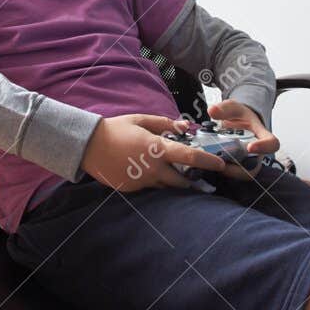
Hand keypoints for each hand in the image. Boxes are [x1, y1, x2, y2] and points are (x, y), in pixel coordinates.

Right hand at [80, 114, 225, 191]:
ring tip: (168, 170)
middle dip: (190, 179)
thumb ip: (166, 124)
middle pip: (182, 181)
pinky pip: (151, 187)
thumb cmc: (116, 129)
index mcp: (157, 149)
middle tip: (195, 174)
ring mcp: (143, 181)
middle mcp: (153, 168)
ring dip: (171, 180)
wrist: (88, 146)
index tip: (220, 164)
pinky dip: (154, 180)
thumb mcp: (142, 120)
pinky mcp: (133, 189)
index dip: (208, 161)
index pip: (190, 157)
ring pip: (166, 186)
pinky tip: (145, 171)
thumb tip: (186, 127)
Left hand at [207, 99, 280, 178]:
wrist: (235, 123)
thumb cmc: (239, 116)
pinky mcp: (238, 168)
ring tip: (213, 165)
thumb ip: (224, 108)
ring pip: (243, 174)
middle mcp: (258, 152)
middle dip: (238, 167)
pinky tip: (210, 166)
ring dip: (229, 172)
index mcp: (262, 135)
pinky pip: (233, 175)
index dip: (264, 147)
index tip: (250, 147)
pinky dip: (222, 173)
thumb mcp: (232, 108)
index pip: (272, 144)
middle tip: (221, 162)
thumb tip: (212, 111)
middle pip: (255, 166)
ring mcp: (249, 162)